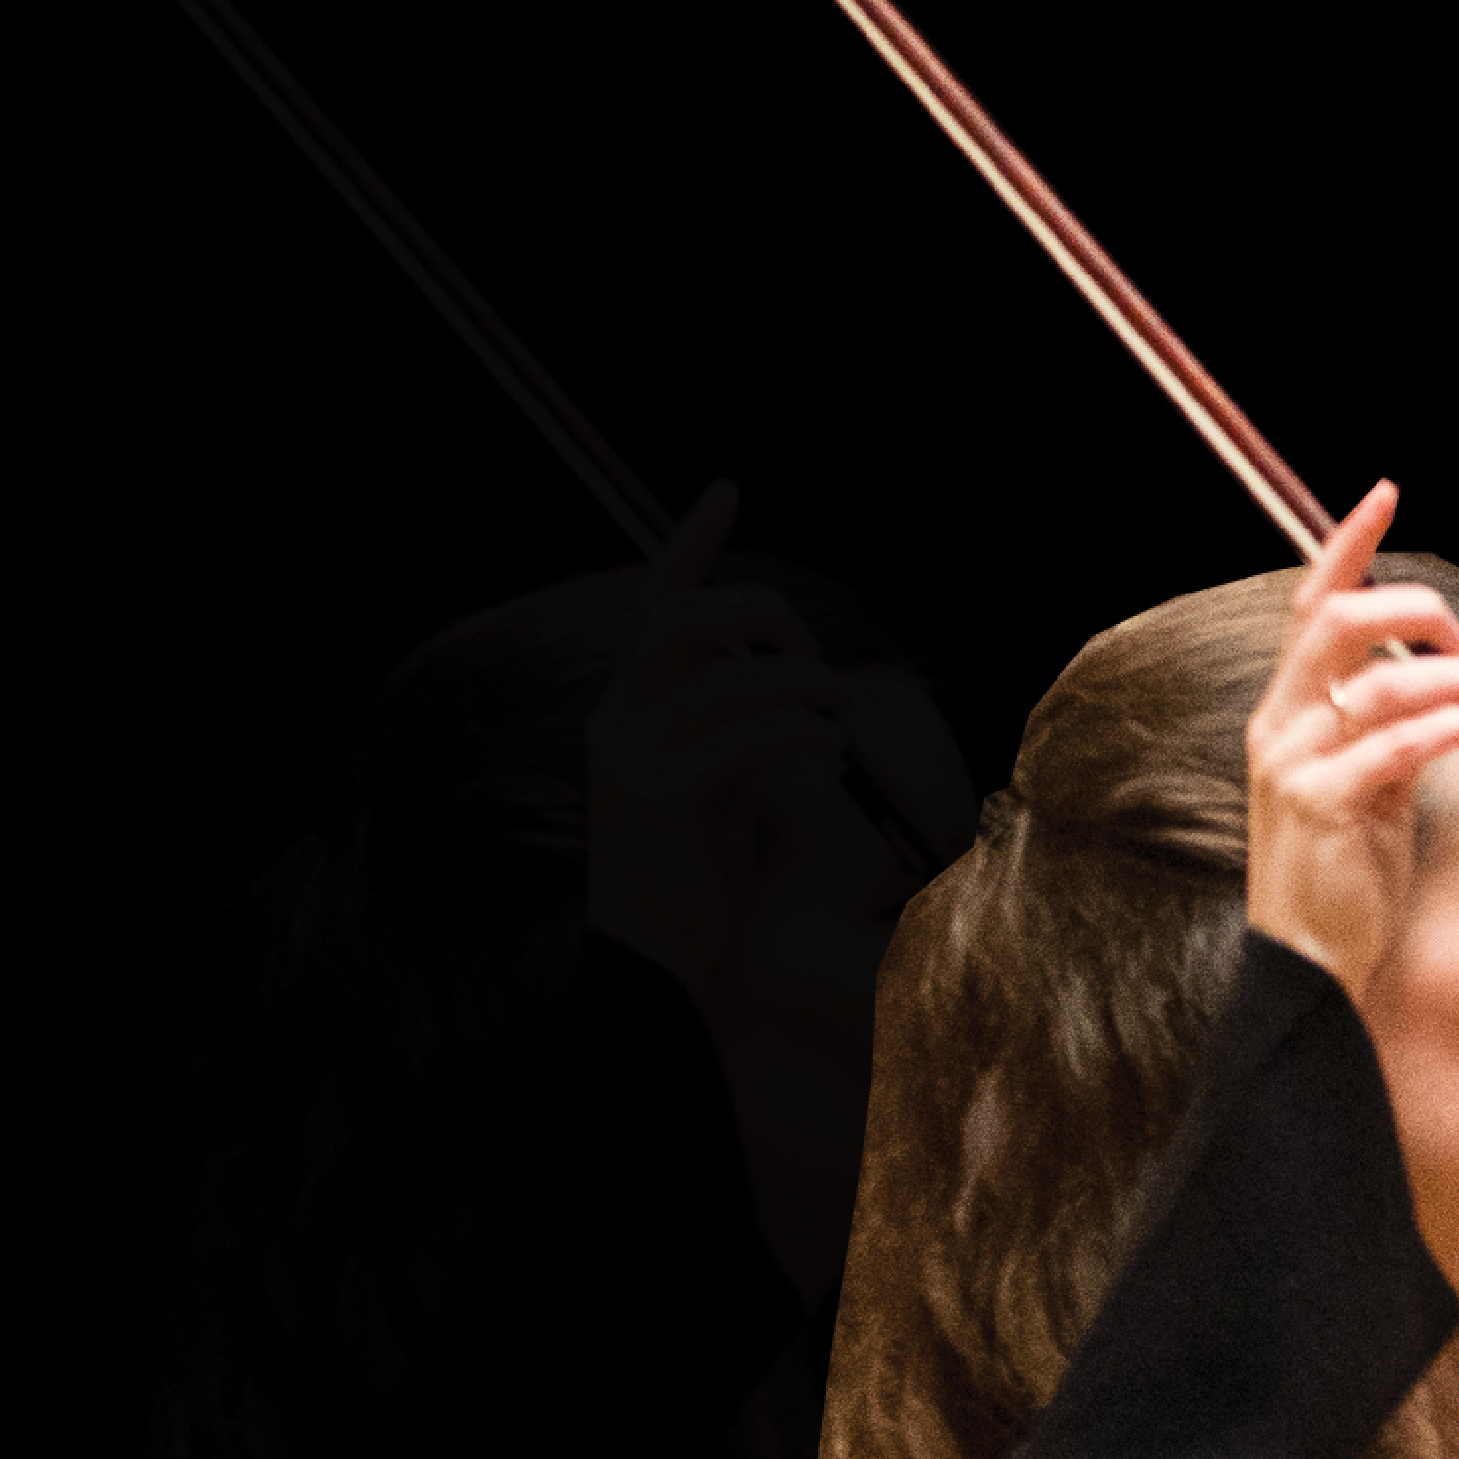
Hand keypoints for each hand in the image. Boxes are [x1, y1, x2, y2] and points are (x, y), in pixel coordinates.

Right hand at [587, 481, 939, 1020]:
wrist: (652, 970)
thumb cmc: (691, 883)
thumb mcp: (715, 787)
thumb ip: (732, 727)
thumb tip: (792, 685)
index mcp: (628, 712)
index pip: (653, 603)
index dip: (691, 542)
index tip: (727, 488)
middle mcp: (619, 724)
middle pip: (682, 619)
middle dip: (761, 616)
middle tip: (815, 657)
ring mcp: (634, 760)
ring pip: (722, 677)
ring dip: (800, 685)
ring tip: (839, 717)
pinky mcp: (662, 800)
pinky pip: (743, 737)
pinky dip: (798, 733)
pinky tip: (828, 755)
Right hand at [1237, 487, 1458, 993]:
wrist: (1310, 968)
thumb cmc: (1345, 879)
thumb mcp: (1365, 786)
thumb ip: (1388, 728)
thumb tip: (1448, 682)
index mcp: (1285, 713)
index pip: (1309, 605)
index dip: (1348, 546)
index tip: (1386, 493)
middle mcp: (1279, 727)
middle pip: (1342, 622)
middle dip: (1420, 614)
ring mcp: (1295, 765)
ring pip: (1383, 681)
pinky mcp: (1323, 807)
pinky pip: (1401, 743)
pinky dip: (1457, 732)